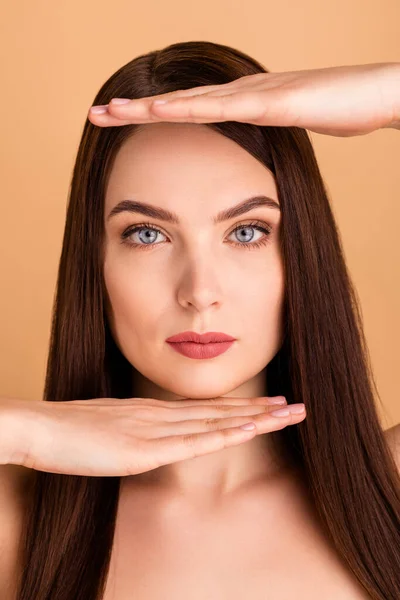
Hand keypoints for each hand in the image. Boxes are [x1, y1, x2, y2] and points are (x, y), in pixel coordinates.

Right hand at [0, 395, 305, 476]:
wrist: (42, 427)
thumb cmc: (73, 430)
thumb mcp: (115, 428)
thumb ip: (140, 431)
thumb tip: (158, 435)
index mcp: (156, 411)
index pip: (209, 409)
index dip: (243, 408)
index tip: (271, 405)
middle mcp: (163, 415)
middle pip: (221, 412)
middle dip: (261, 411)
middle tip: (297, 406)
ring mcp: (156, 429)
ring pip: (215, 422)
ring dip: (254, 420)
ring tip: (287, 414)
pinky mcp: (143, 447)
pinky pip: (191, 442)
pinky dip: (222, 436)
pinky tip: (246, 432)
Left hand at [88, 62, 399, 136]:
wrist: (374, 93)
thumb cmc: (340, 109)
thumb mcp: (293, 127)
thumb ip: (267, 132)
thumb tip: (252, 145)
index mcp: (243, 101)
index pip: (190, 108)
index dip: (154, 114)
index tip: (122, 122)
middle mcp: (241, 92)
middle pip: (178, 100)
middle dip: (136, 109)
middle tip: (96, 114)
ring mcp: (254, 93)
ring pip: (190, 100)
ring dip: (149, 106)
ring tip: (111, 110)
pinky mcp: (272, 101)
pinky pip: (222, 107)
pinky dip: (187, 108)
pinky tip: (159, 109)